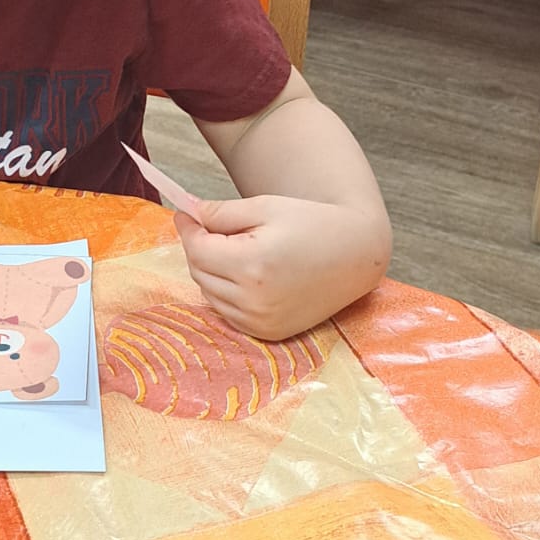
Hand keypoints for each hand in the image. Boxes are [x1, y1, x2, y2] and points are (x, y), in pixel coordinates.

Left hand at [176, 193, 388, 340]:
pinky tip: (246, 273)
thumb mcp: (265, 207)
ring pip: (210, 294)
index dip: (188, 229)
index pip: (198, 249)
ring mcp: (262, 322)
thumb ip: (221, 212)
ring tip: (235, 249)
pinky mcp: (269, 333)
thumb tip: (189, 214)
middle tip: (209, 226)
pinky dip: (226, 293)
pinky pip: (228, 312)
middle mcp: (255, 300)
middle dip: (199, 247)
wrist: (355, 255)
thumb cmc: (312, 223)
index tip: (185, 213)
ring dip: (211, 271)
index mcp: (253, 265)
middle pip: (200, 272)